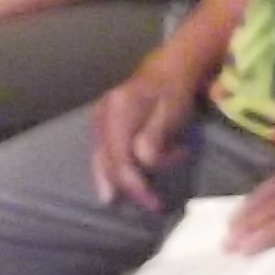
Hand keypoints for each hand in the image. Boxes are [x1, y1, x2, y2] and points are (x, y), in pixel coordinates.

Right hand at [87, 59, 206, 211]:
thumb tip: (143, 161)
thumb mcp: (172, 111)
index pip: (119, 158)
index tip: (154, 203)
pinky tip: (121, 183)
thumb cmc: (174, 90)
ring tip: (136, 198)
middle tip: (151, 206)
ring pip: (100, 159)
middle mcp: (102, 116)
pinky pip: (103, 154)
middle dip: (127, 188)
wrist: (169, 68)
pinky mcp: (103, 124)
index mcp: (118, 111)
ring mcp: (99, 119)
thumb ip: (156, 135)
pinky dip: (112, 171)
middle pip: (106, 162)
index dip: (135, 184)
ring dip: (118, 182)